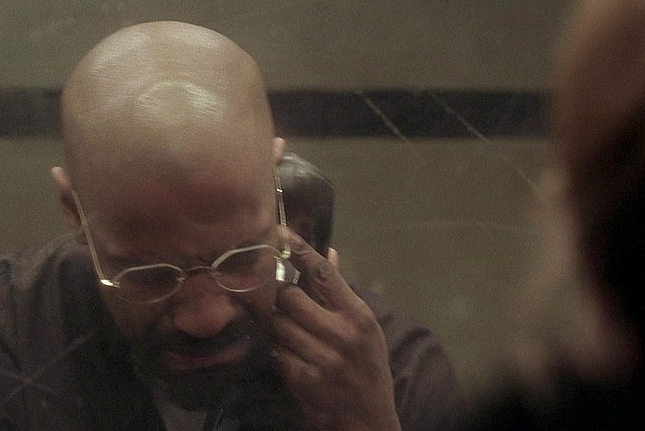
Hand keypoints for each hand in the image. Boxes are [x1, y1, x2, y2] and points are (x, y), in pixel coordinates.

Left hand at [270, 226, 401, 430]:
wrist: (368, 418)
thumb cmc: (367, 366)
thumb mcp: (364, 327)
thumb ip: (341, 291)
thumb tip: (328, 252)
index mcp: (357, 314)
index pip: (323, 274)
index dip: (298, 251)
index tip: (279, 232)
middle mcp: (342, 333)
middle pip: (290, 297)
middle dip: (281, 298)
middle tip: (283, 304)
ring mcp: (323, 358)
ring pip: (278, 325)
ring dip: (277, 326)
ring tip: (289, 332)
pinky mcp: (306, 380)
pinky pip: (276, 352)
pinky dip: (277, 350)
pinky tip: (290, 354)